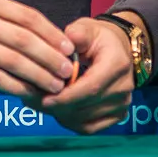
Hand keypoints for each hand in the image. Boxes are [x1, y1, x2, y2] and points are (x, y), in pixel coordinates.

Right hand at [0, 0, 76, 97]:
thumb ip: (5, 21)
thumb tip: (45, 41)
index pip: (28, 16)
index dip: (52, 33)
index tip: (69, 48)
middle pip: (24, 39)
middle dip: (50, 57)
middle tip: (66, 71)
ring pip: (12, 60)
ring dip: (37, 75)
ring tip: (54, 85)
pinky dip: (15, 86)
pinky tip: (28, 93)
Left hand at [36, 17, 135, 134]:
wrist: (119, 49)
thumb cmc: (98, 38)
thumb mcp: (87, 28)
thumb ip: (77, 34)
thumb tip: (64, 43)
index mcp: (117, 64)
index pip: (91, 87)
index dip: (67, 96)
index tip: (45, 99)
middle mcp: (123, 87)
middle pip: (87, 107)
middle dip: (59, 107)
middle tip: (34, 102)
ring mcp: (122, 103)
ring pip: (86, 120)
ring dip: (62, 115)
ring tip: (41, 105)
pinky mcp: (117, 115)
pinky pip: (90, 127)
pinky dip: (71, 122)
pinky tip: (57, 111)